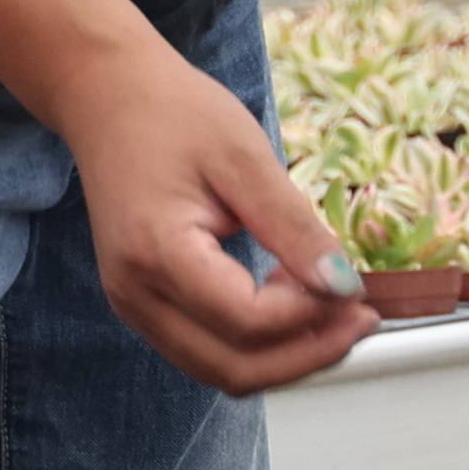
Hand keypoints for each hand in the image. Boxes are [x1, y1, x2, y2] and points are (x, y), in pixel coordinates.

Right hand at [48, 44, 376, 395]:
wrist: (108, 97)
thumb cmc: (173, 114)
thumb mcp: (243, 155)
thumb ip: (293, 226)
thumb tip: (343, 287)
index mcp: (158, 252)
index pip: (246, 320)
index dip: (308, 313)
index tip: (352, 285)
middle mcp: (137, 296)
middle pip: (234, 369)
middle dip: (307, 354)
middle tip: (360, 318)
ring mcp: (134, 307)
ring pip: (221, 372)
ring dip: (285, 357)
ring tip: (334, 315)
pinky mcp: (144, 305)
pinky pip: (207, 351)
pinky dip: (257, 345)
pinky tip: (292, 307)